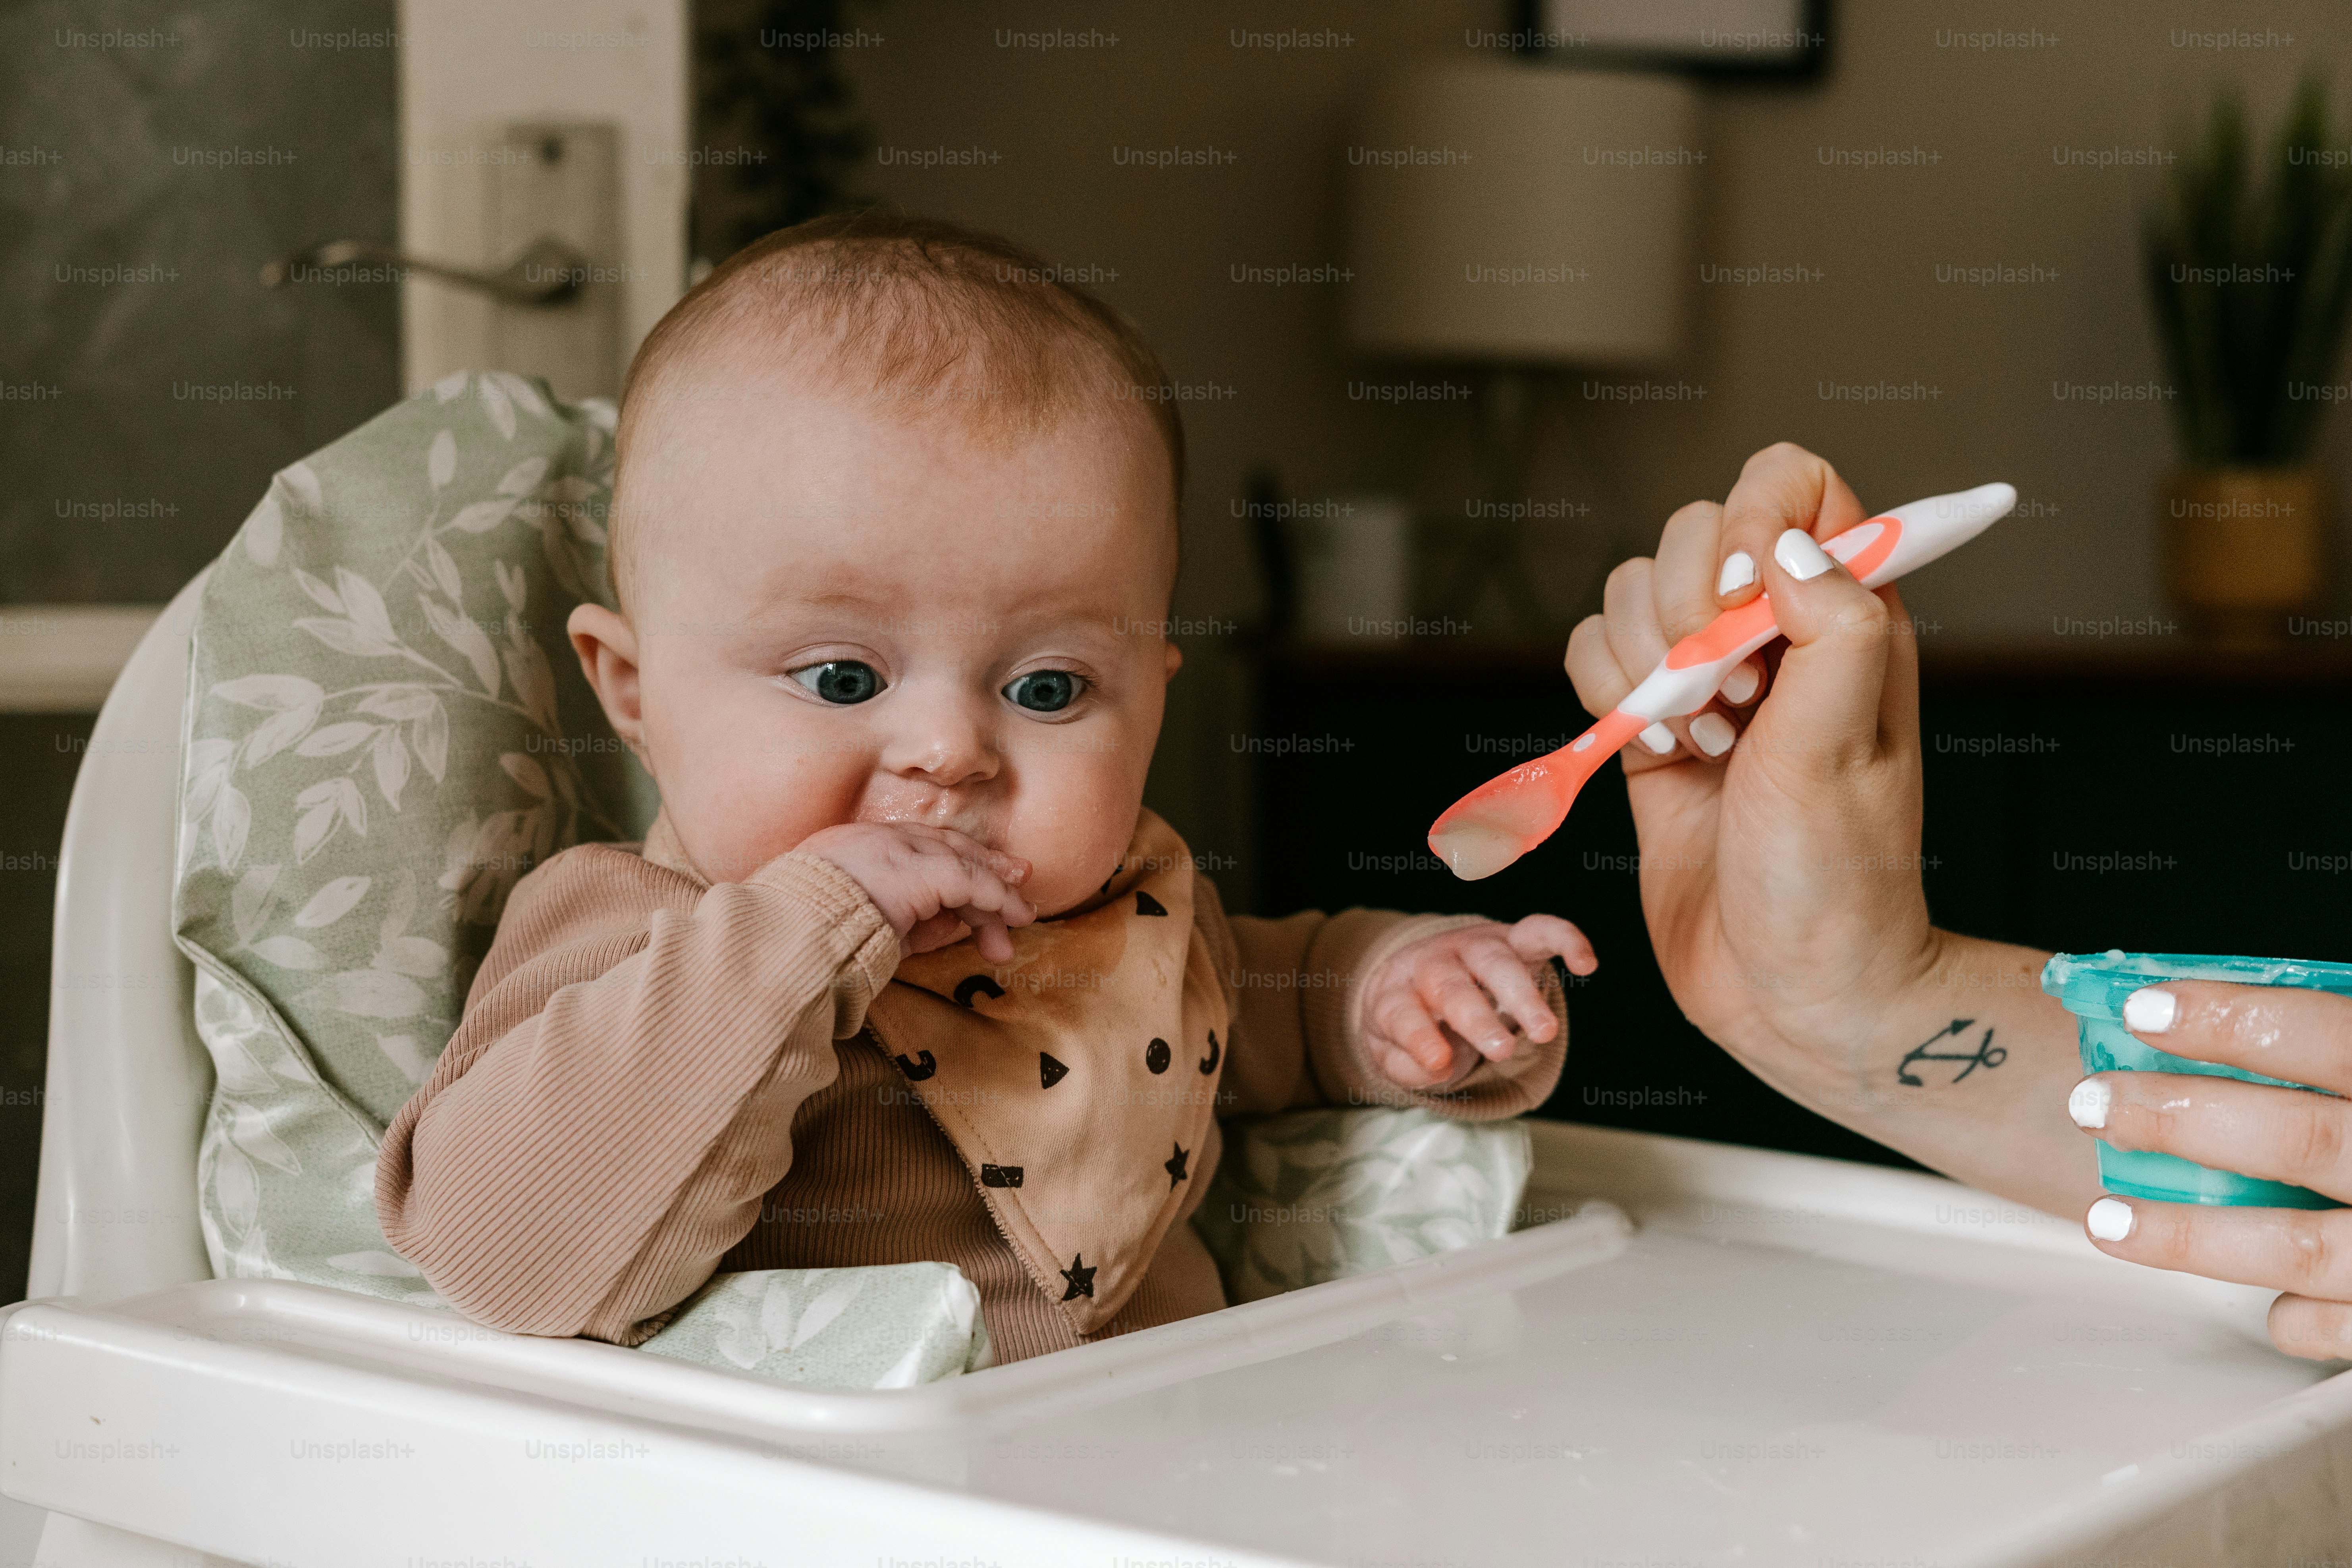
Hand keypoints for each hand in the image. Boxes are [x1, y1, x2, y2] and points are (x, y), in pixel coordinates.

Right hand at [795, 821, 1035, 962]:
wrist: (784, 943)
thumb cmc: (809, 945)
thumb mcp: (865, 928)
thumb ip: (906, 922)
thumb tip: (950, 926)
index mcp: (853, 848)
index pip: (917, 846)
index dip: (954, 858)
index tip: (983, 876)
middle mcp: (875, 840)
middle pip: (945, 846)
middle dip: (986, 864)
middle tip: (1019, 881)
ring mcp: (893, 850)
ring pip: (959, 864)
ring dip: (994, 893)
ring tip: (1022, 917)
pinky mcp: (912, 871)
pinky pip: (966, 881)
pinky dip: (992, 898)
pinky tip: (1010, 916)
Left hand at [1361, 915, 1594, 1088]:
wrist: (1421, 971)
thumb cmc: (1411, 1019)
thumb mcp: (1391, 1050)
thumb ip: (1405, 1065)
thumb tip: (1438, 1065)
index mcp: (1396, 990)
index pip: (1403, 1012)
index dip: (1419, 1037)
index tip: (1438, 1060)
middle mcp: (1434, 962)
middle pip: (1452, 985)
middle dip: (1478, 1017)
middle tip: (1500, 1051)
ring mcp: (1475, 947)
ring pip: (1496, 962)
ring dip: (1522, 995)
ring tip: (1544, 1032)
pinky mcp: (1512, 939)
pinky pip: (1540, 930)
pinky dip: (1565, 940)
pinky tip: (1586, 963)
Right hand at [1561, 442, 1938, 1096]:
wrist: (1792, 990)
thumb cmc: (1839, 880)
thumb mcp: (1846, 746)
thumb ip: (1829, 627)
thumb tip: (1780, 544)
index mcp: (1849, 615)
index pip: (1795, 486)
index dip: (1750, 519)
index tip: (1741, 599)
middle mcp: (1776, 632)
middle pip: (1691, 532)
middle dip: (1682, 610)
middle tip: (1727, 701)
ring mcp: (1708, 679)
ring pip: (1629, 594)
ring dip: (1643, 664)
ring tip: (1700, 741)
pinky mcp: (1648, 727)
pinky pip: (1592, 659)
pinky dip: (1601, 695)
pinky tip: (1657, 754)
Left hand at [2068, 980, 2351, 1360]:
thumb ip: (2348, 1041)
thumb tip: (2250, 1004)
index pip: (2330, 1035)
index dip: (2234, 1019)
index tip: (2143, 1009)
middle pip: (2302, 1139)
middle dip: (2185, 1121)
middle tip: (2092, 1105)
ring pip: (2308, 1249)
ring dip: (2196, 1238)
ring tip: (2105, 1221)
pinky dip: (2302, 1323)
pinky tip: (2263, 1310)